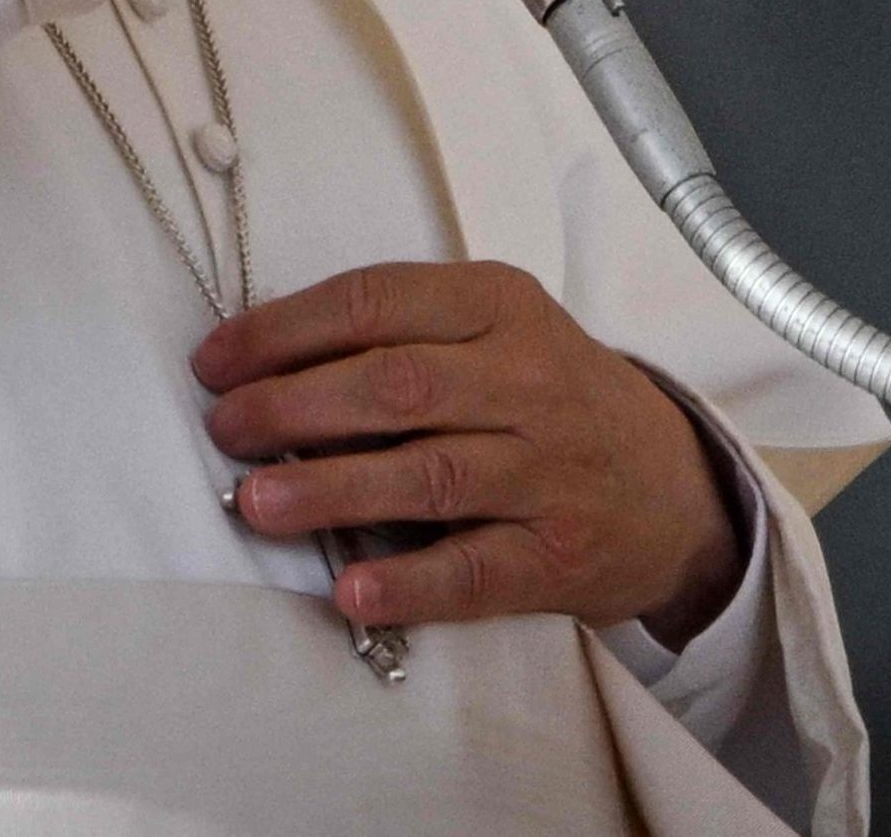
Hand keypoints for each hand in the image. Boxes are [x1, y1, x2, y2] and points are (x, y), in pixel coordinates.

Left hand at [194, 259, 745, 641]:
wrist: (673, 486)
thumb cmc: (549, 397)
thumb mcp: (494, 332)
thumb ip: (401, 336)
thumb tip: (264, 366)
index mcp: (499, 304)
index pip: (377, 301)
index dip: (285, 330)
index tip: (217, 361)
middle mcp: (528, 380)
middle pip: (395, 386)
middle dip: (294, 406)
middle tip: (227, 430)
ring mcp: (546, 472)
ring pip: (427, 475)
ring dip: (331, 490)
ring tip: (257, 503)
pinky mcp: (557, 556)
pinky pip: (474, 571)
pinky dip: (408, 580)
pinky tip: (349, 589)